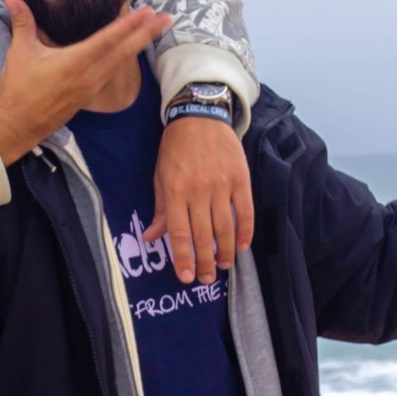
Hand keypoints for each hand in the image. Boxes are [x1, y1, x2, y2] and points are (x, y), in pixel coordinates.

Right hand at [0, 0, 170, 166]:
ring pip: (121, 64)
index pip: (109, 40)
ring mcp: (91, 89)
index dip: (130, 24)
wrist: (18, 126)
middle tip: (167, 19)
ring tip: (154, 32)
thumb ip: (22, 23)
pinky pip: (111, 74)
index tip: (148, 12)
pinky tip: (129, 52)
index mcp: (75, 63)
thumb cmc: (19, 90)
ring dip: (138, 47)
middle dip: (146, 34)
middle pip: (124, 52)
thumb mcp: (20, 53)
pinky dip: (123, 60)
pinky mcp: (88, 97)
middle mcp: (89, 77)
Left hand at [148, 112, 253, 285]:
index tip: (186, 277)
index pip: (179, 233)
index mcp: (175, 191)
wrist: (201, 116)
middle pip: (203, 235)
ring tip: (223, 266)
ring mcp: (222, 184)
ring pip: (226, 227)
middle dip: (205, 262)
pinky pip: (245, 211)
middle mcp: (199, 190)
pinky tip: (242, 246)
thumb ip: (160, 209)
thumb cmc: (176, 148)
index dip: (183, 258)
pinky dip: (245, 231)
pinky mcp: (241, 178)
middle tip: (205, 279)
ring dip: (224, 251)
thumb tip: (151, 237)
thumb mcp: (160, 176)